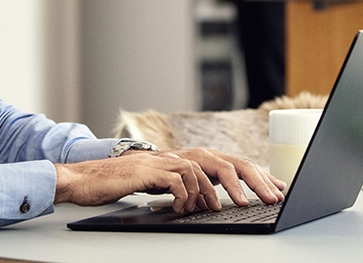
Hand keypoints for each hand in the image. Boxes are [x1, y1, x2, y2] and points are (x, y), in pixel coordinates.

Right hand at [53, 148, 284, 213]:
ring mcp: (165, 160)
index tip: (276, 188)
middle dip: (252, 179)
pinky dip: (188, 194)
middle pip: (225, 161)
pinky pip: (179, 178)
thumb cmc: (122, 183)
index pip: (228, 162)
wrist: (87, 178)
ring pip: (205, 167)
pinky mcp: (150, 169)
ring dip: (221, 190)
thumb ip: (185, 188)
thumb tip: (207, 202)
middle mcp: (178, 155)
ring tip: (233, 207)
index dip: (254, 174)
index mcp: (185, 158)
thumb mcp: (162, 186)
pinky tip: (188, 207)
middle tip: (271, 198)